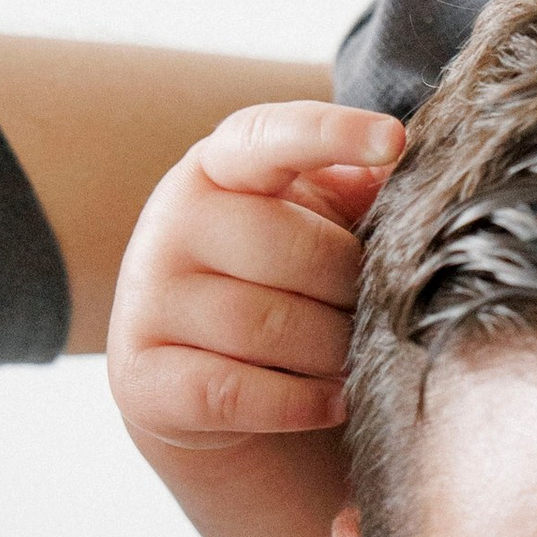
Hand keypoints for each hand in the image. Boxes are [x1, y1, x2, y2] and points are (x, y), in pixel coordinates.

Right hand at [107, 99, 404, 456]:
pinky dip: (298, 402)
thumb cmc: (282, 284)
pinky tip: (333, 400)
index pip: (270, 136)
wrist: (204, 383)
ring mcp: (147, 299)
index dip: (332, 134)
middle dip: (352, 291)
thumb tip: (396, 168)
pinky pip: (236, 392)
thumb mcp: (317, 224)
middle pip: (292, 250)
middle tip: (377, 315)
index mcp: (220, 166)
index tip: (394, 140)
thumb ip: (355, 191)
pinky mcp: (140, 378)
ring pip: (267, 327)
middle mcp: (172, 222)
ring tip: (356, 361)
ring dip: (332, 354)